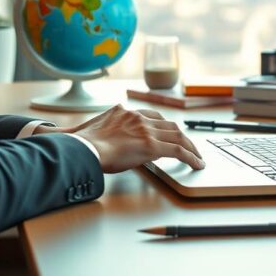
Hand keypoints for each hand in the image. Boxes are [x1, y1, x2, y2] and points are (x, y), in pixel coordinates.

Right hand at [64, 105, 204, 172]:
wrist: (80, 149)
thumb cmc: (78, 145)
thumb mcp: (87, 132)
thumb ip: (93, 133)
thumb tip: (80, 140)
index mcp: (121, 111)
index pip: (149, 116)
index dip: (161, 125)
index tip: (168, 131)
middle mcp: (136, 116)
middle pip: (167, 124)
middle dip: (180, 135)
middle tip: (189, 144)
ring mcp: (144, 129)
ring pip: (177, 135)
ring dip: (190, 146)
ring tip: (197, 156)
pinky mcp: (151, 144)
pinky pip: (178, 150)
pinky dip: (190, 156)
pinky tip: (197, 164)